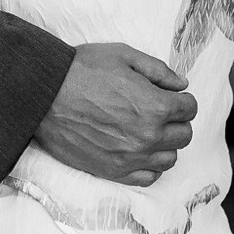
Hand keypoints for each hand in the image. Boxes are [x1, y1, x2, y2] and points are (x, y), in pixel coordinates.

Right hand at [33, 43, 197, 186]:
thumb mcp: (124, 55)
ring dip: (165, 145)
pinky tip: (139, 151)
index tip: (171, 96)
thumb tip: (182, 85)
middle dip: (177, 121)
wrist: (44, 94)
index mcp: (156, 105)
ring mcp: (131, 157)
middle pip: (184, 135)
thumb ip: (159, 70)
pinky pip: (148, 178)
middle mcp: (148, 136)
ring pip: (169, 159)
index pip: (190, 108)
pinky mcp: (113, 171)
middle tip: (160, 112)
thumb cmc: (82, 70)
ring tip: (149, 132)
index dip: (181, 99)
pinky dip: (150, 166)